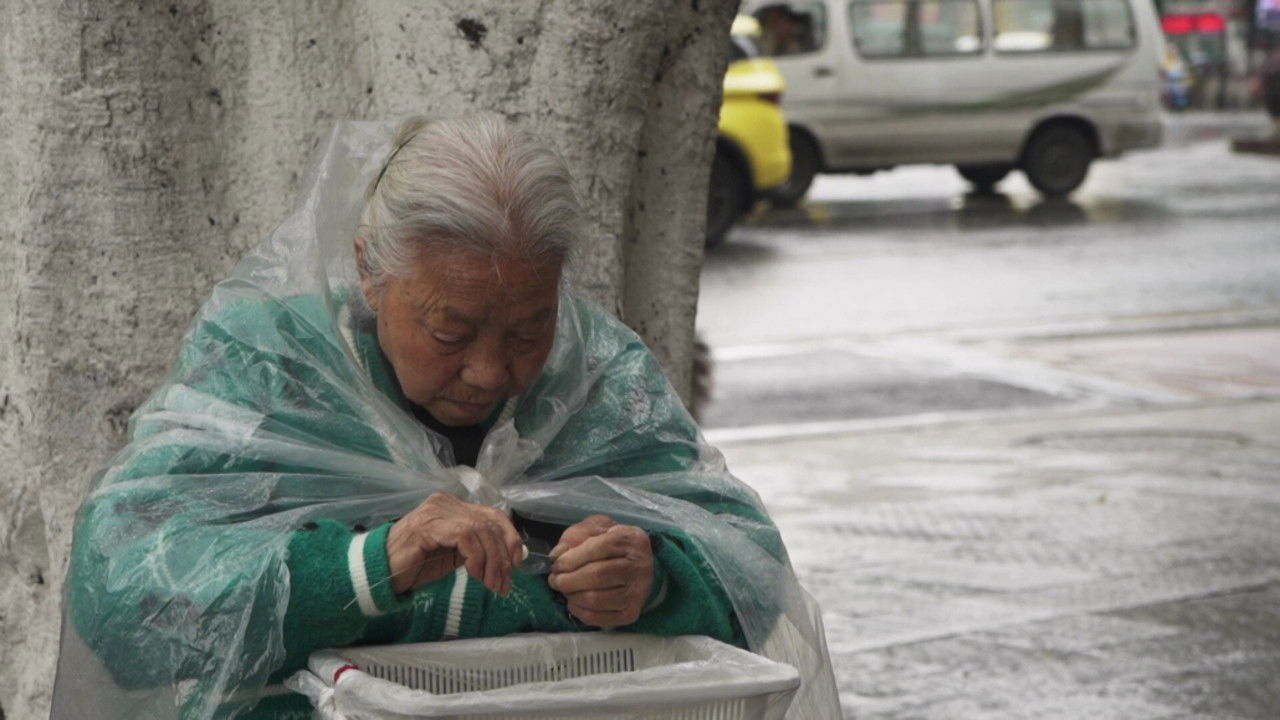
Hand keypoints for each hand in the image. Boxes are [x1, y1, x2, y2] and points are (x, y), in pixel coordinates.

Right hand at [386, 492, 521, 596]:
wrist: (380, 574)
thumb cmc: (415, 565)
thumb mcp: (454, 556)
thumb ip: (478, 549)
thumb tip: (512, 556)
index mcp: (454, 507)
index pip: (492, 514)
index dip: (510, 537)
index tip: (516, 564)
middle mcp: (446, 503)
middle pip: (490, 523)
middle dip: (502, 557)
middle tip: (503, 584)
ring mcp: (436, 512)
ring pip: (481, 529)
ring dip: (492, 561)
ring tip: (491, 585)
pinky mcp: (428, 526)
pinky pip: (465, 536)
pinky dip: (476, 557)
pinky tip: (474, 575)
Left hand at [549, 516, 653, 626]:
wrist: (637, 565)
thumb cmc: (611, 544)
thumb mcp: (595, 528)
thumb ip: (575, 536)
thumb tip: (557, 556)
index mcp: (630, 540)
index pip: (598, 549)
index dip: (571, 559)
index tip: (555, 566)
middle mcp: (639, 566)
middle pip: (597, 576)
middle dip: (568, 580)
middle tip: (555, 580)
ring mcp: (637, 592)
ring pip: (596, 599)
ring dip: (572, 596)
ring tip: (565, 589)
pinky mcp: (630, 613)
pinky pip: (598, 618)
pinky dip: (579, 611)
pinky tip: (574, 602)